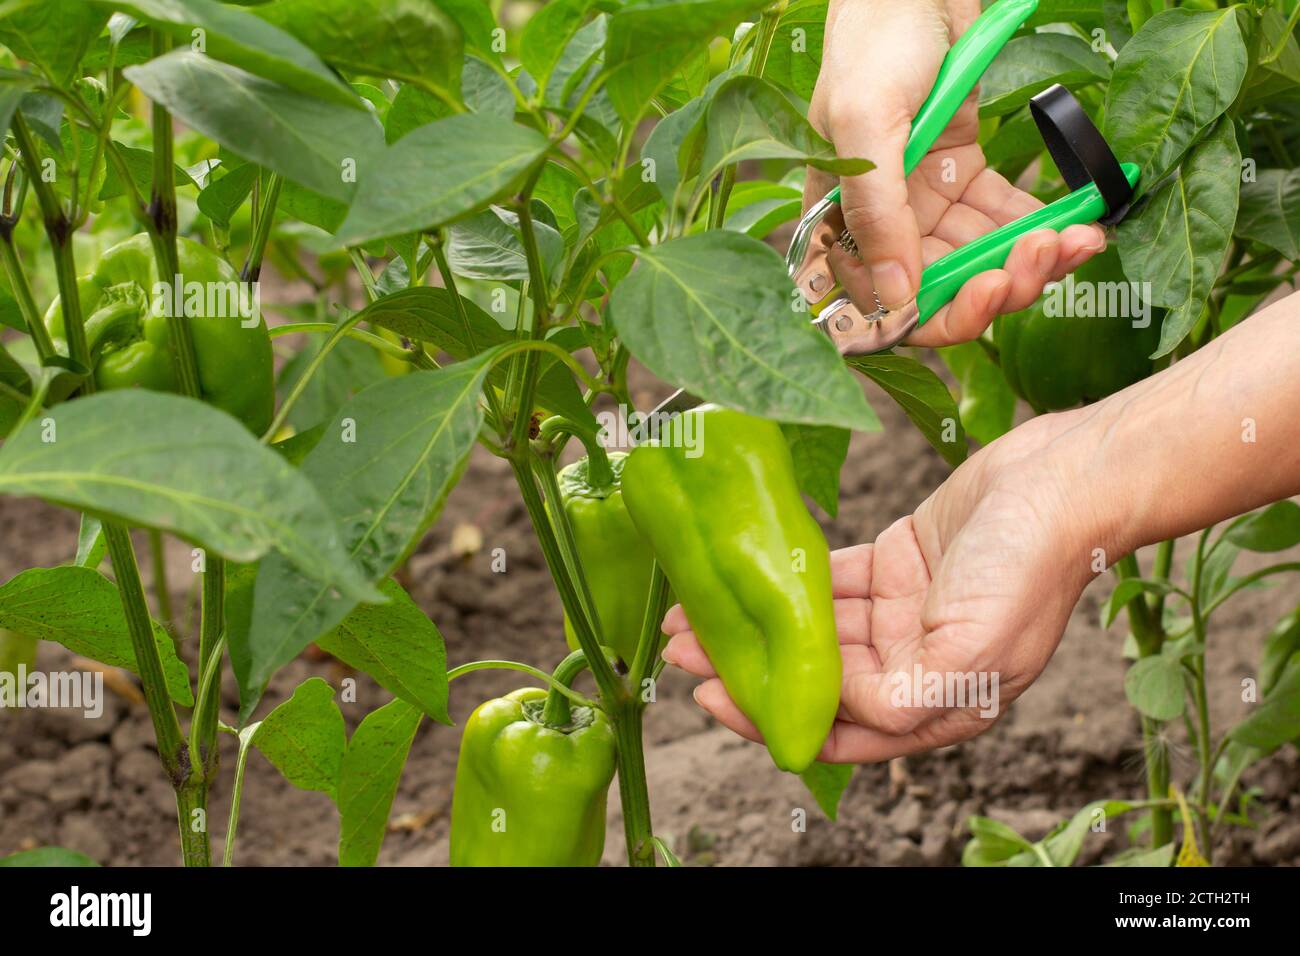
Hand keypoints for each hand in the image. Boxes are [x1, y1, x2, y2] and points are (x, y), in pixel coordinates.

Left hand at [662, 291, 1299, 763]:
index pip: (841, 730)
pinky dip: (789, 583)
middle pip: (817, 681)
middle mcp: (916, 667)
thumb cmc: (1029, 565)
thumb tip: (838, 711)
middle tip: (685, 652)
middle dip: (750, 670)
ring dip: (758, 624)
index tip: (714, 698)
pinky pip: (831, 584)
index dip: (773, 720)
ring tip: (694, 612)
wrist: (1062, 481)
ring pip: (815, 632)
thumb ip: (906, 695)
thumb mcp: (973, 648)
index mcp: (939, 702)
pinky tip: (745, 574)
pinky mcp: (895, 567)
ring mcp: (903, 617)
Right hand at [806, 0, 1106, 344]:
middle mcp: (883, 221)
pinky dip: (1045, 226)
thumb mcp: (865, 121)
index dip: (933, 315)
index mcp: (840, 220)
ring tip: (1077, 239)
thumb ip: (875, 211)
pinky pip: (1007, 218)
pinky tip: (1083, 223)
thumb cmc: (877, 40)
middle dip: (997, 287)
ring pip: (980, 259)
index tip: (985, 294)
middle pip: (938, 289)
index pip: (880, 301)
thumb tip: (895, 301)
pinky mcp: (966, 174)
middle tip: (1042, 262)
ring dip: (1032, 260)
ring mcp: (925, 201)